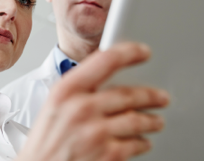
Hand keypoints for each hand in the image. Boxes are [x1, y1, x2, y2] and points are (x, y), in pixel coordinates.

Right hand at [16, 42, 169, 160]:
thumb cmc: (43, 144)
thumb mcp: (53, 108)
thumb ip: (78, 91)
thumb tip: (108, 79)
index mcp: (66, 91)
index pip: (106, 60)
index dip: (130, 53)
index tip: (143, 52)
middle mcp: (81, 108)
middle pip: (128, 94)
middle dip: (150, 96)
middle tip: (160, 97)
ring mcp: (96, 132)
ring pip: (137, 120)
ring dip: (152, 121)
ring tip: (156, 121)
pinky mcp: (108, 155)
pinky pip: (136, 144)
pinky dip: (143, 143)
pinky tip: (143, 142)